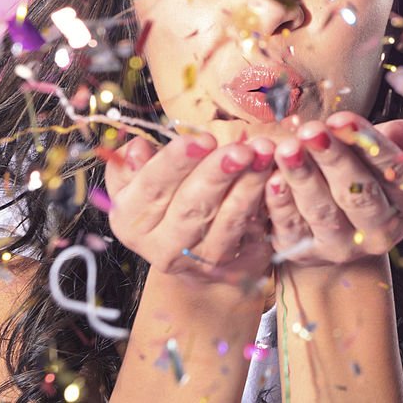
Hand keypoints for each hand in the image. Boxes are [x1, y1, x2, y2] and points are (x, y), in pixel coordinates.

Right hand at [104, 127, 277, 285]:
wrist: (186, 251)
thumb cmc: (165, 199)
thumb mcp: (140, 181)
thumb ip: (134, 165)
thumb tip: (138, 148)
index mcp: (129, 217)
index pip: (151, 187)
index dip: (176, 162)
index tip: (203, 139)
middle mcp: (156, 243)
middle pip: (189, 205)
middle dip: (218, 173)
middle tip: (242, 149)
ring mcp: (191, 258)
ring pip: (222, 218)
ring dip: (246, 185)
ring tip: (262, 156)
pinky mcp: (222, 262)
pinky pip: (243, 230)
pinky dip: (259, 204)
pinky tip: (273, 180)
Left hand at [264, 112, 402, 265]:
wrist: (345, 221)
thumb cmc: (371, 171)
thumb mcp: (394, 152)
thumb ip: (400, 139)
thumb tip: (398, 133)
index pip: (396, 172)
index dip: (369, 145)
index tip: (343, 120)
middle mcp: (385, 230)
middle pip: (359, 194)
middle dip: (334, 160)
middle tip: (312, 132)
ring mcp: (346, 246)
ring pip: (323, 211)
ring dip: (303, 177)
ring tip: (287, 148)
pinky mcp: (309, 252)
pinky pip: (292, 229)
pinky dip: (280, 203)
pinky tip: (271, 178)